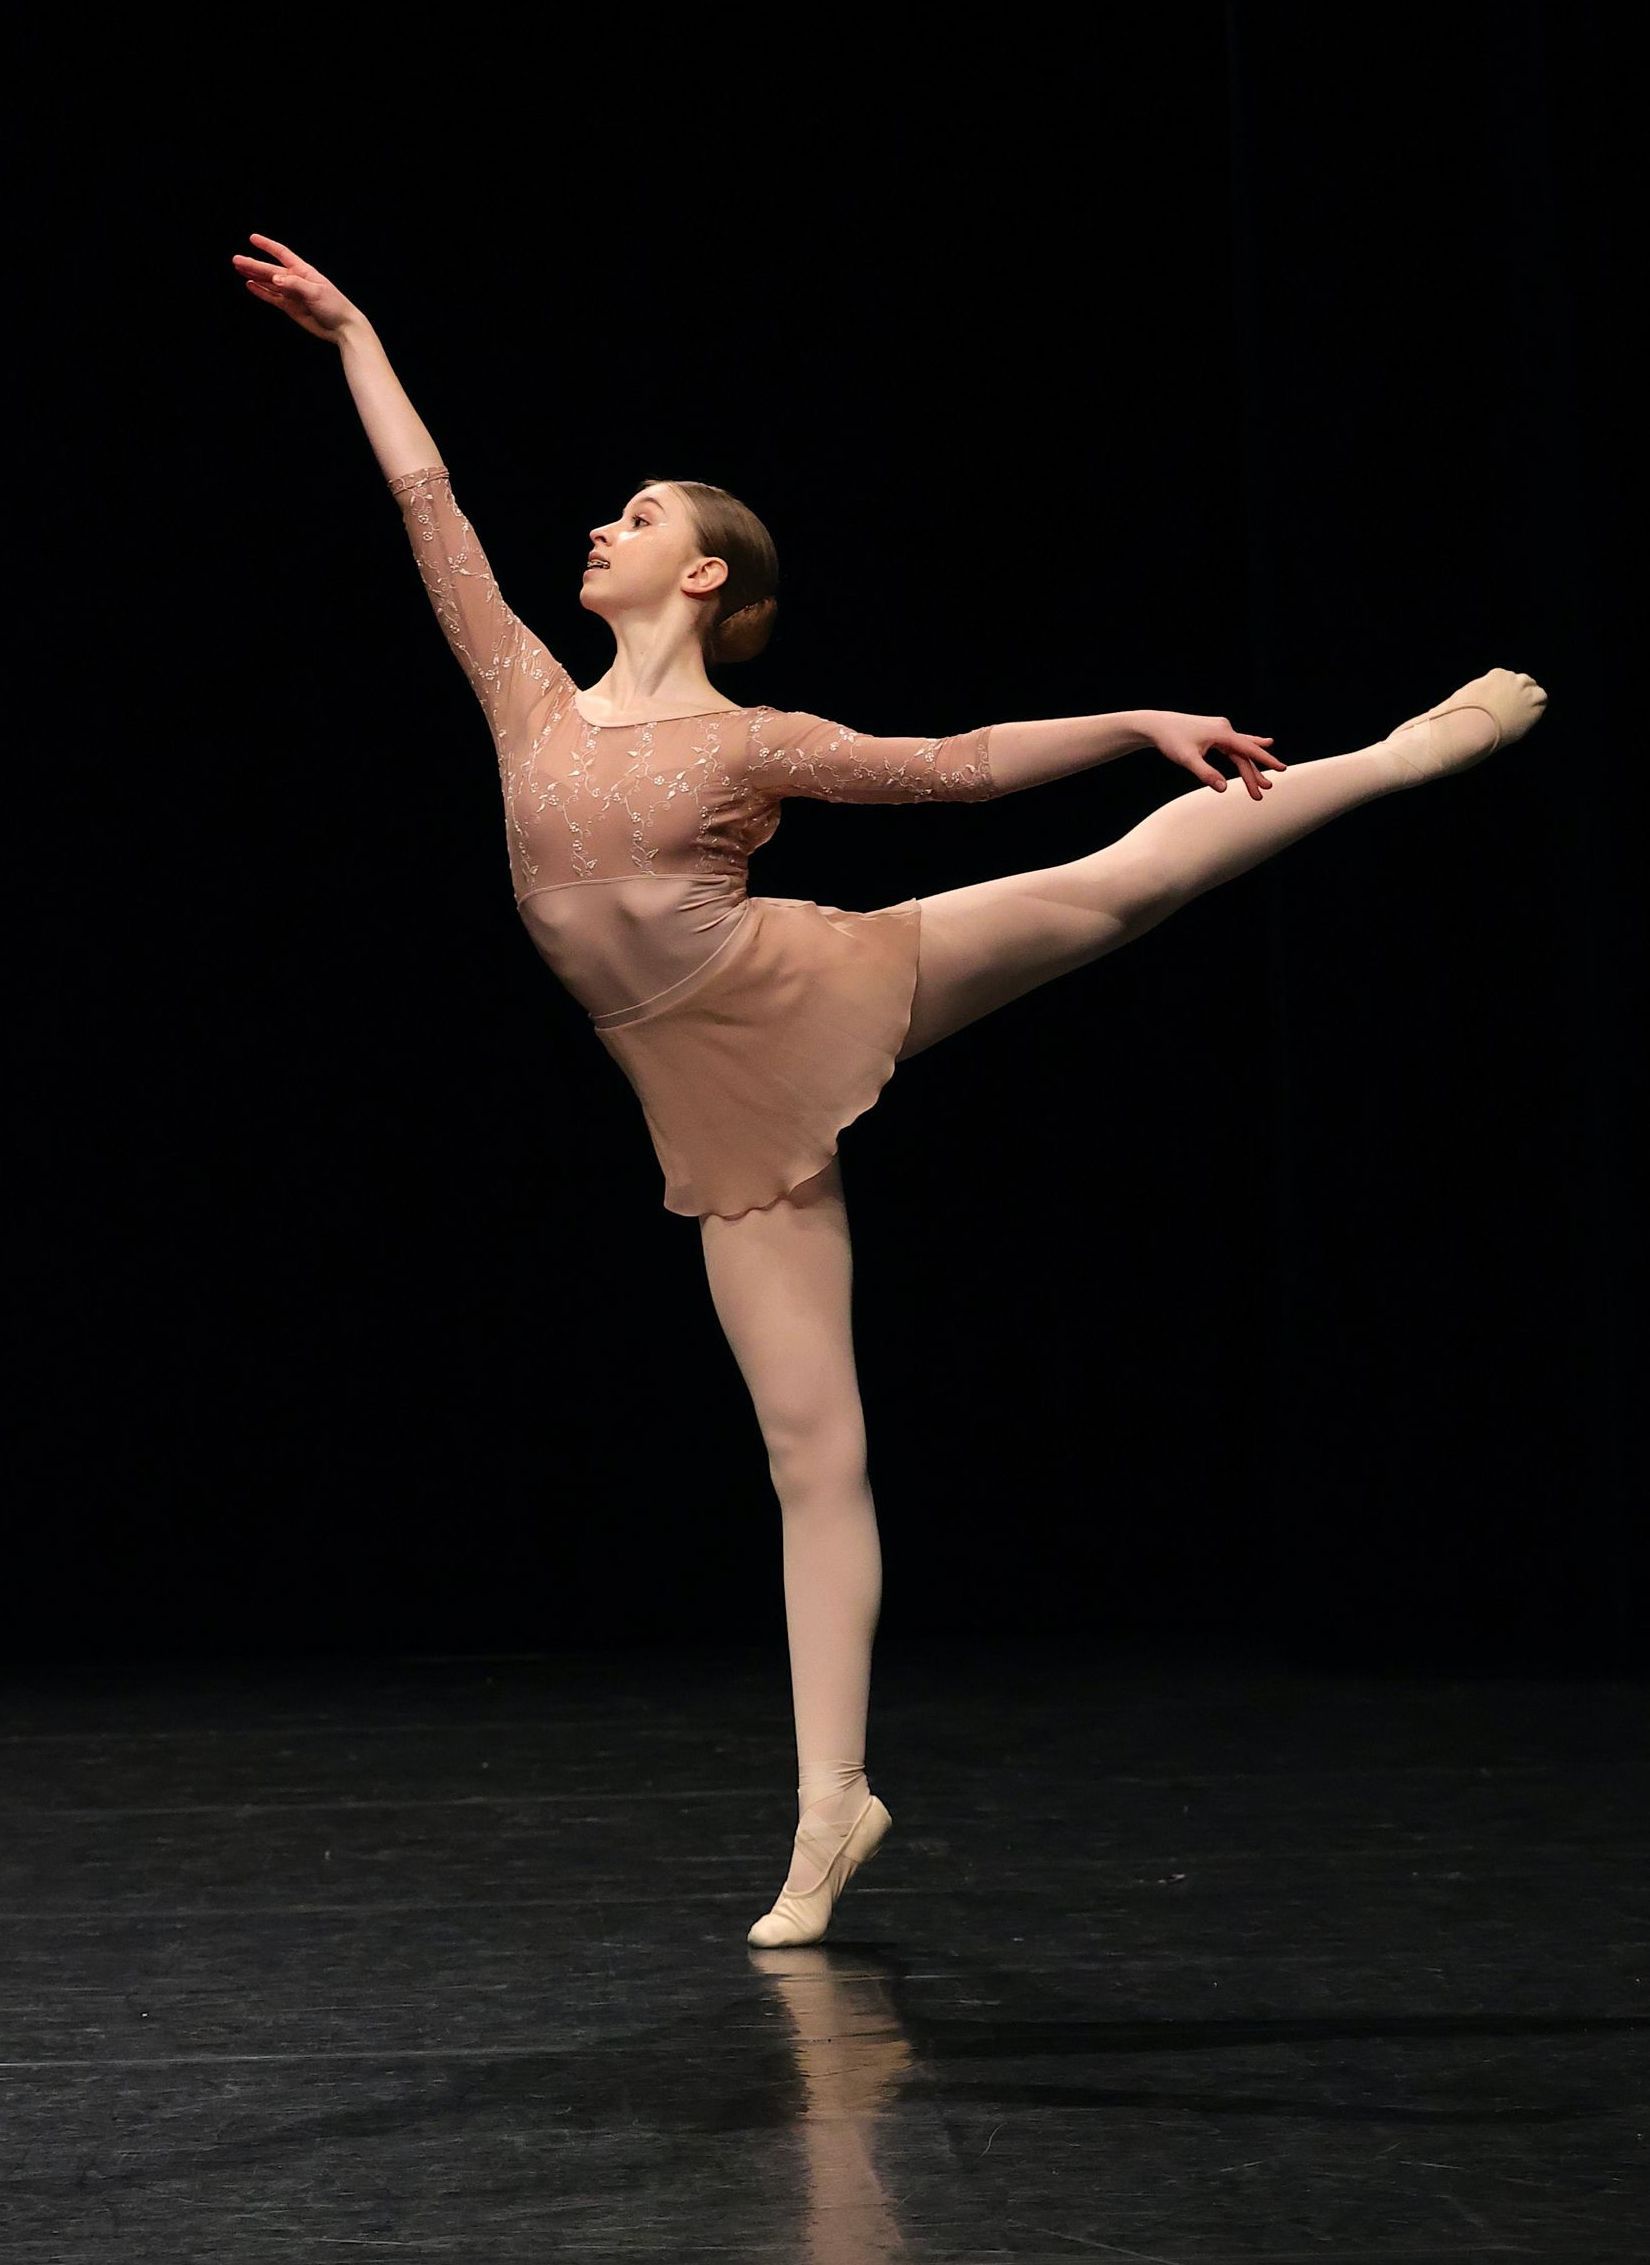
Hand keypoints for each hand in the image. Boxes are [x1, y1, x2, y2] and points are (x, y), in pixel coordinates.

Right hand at [230, 234, 361, 341]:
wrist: (343, 328)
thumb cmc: (334, 306)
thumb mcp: (316, 293)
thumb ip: (295, 285)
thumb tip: (275, 278)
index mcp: (304, 272)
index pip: (282, 254)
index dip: (268, 246)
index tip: (253, 238)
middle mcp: (296, 280)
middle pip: (270, 269)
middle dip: (254, 264)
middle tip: (236, 260)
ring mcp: (292, 294)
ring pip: (269, 283)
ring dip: (254, 276)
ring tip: (239, 268)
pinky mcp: (291, 307)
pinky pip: (272, 297)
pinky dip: (261, 292)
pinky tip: (250, 285)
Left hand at [1142, 711, 1286, 799]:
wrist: (1157, 725)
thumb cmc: (1171, 740)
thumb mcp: (1187, 759)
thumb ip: (1206, 773)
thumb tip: (1224, 788)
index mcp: (1222, 733)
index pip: (1249, 750)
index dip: (1266, 761)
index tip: (1281, 769)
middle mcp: (1224, 728)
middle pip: (1244, 754)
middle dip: (1254, 774)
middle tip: (1264, 791)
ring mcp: (1220, 729)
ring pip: (1239, 751)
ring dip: (1248, 768)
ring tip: (1261, 784)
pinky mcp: (1214, 733)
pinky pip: (1234, 746)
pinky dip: (1244, 753)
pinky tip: (1260, 745)